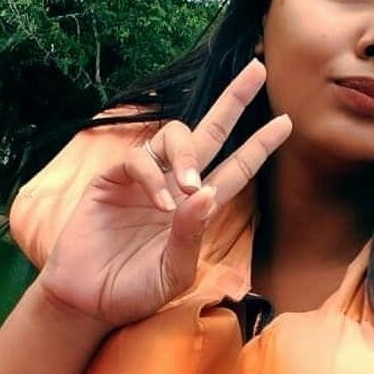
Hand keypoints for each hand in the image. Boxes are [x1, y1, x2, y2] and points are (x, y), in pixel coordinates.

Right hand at [38, 60, 290, 327]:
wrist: (88, 302)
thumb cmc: (134, 292)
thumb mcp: (173, 274)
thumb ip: (191, 237)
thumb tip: (209, 192)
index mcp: (197, 209)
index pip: (234, 170)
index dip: (258, 146)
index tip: (285, 122)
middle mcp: (174, 186)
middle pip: (209, 134)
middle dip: (233, 101)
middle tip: (258, 71)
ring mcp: (143, 180)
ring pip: (174, 137)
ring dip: (188, 154)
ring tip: (190, 185)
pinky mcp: (111, 180)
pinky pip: (138, 161)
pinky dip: (153, 177)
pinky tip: (160, 204)